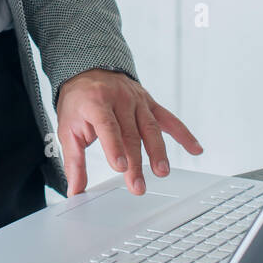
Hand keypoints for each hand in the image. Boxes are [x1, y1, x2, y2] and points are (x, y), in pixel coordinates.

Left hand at [56, 69, 201, 196]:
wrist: (90, 70)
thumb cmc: (79, 102)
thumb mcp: (67, 128)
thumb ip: (73, 161)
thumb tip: (75, 191)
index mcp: (95, 103)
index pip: (107, 126)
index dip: (114, 147)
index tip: (119, 167)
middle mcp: (119, 99)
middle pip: (130, 134)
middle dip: (135, 162)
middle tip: (138, 186)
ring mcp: (137, 100)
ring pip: (150, 128)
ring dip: (158, 151)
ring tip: (162, 171)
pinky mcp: (150, 103)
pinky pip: (169, 119)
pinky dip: (183, 134)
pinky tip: (195, 149)